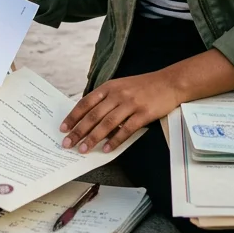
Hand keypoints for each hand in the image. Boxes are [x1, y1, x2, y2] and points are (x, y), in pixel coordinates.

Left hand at [60, 70, 181, 153]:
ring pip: (107, 123)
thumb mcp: (122, 86)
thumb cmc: (145, 86)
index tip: (63, 128)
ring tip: (84, 149)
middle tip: (68, 143)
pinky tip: (107, 149)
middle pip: (93, 115)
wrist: (170, 83)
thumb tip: (89, 116)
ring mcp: (131, 104)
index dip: (73, 116)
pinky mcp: (143, 114)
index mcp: (110, 87)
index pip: (86, 102)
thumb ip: (106, 98)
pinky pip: (126, 130)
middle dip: (78, 131)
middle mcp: (118, 94)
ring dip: (93, 138)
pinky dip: (115, 140)